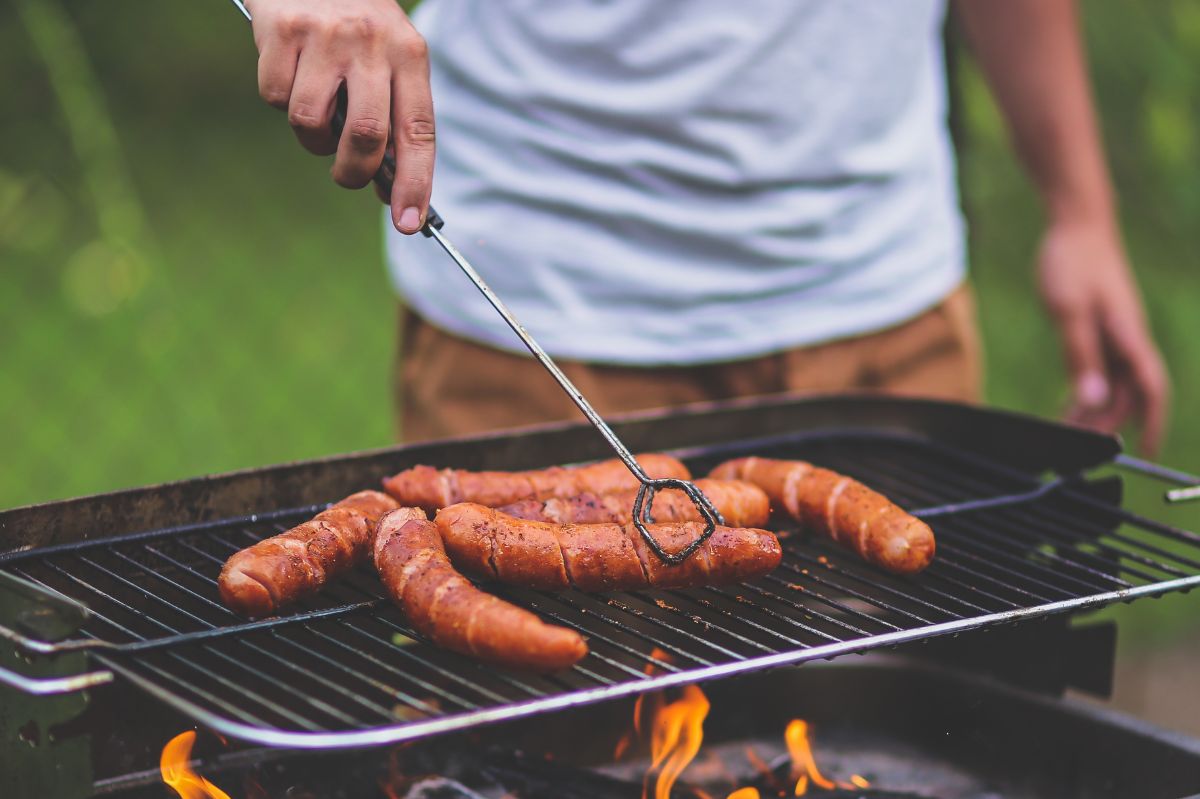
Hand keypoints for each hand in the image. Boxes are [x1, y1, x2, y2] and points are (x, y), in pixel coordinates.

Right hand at [247, 0, 433, 232]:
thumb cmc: (355, 26)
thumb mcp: (388, 58)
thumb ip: (392, 117)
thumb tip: (389, 190)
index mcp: (410, 54)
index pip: (419, 131)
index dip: (415, 183)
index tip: (408, 223)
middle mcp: (372, 43)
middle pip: (365, 136)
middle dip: (353, 172)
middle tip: (346, 175)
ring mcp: (326, 35)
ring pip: (312, 123)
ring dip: (311, 138)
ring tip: (316, 112)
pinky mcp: (283, 30)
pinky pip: (275, 98)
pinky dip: (279, 99)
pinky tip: (291, 73)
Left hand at [1037, 220, 1168, 455]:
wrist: (1076, 225)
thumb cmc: (1073, 262)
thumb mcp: (1068, 311)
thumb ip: (1080, 355)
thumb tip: (1093, 398)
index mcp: (1129, 336)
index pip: (1151, 388)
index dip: (1152, 422)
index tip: (1144, 451)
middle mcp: (1128, 339)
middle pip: (1128, 394)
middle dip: (1109, 424)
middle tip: (1077, 447)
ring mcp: (1116, 334)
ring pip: (1113, 384)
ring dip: (1095, 410)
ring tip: (1067, 432)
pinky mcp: (1101, 329)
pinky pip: (1100, 369)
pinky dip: (1087, 390)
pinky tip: (1069, 405)